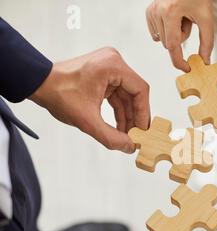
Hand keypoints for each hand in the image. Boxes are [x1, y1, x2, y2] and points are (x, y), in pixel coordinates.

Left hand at [30, 47, 149, 152]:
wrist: (38, 83)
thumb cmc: (59, 94)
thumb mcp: (87, 121)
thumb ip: (111, 137)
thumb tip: (130, 147)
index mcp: (113, 66)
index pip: (140, 90)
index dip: (143, 113)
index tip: (143, 131)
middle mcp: (114, 62)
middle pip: (134, 93)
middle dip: (134, 116)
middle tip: (137, 136)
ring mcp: (108, 66)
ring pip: (126, 95)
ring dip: (126, 115)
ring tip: (127, 135)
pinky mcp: (103, 73)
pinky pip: (117, 94)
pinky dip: (118, 110)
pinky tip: (119, 127)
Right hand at [146, 0, 213, 71]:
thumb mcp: (206, 18)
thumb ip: (207, 42)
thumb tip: (205, 60)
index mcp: (171, 12)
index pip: (173, 46)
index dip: (180, 61)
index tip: (186, 68)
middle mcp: (158, 11)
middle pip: (169, 44)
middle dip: (181, 38)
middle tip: (188, 22)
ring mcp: (151, 11)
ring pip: (163, 39)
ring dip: (174, 33)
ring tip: (181, 17)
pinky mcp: (149, 11)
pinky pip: (157, 33)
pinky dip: (167, 29)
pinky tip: (173, 17)